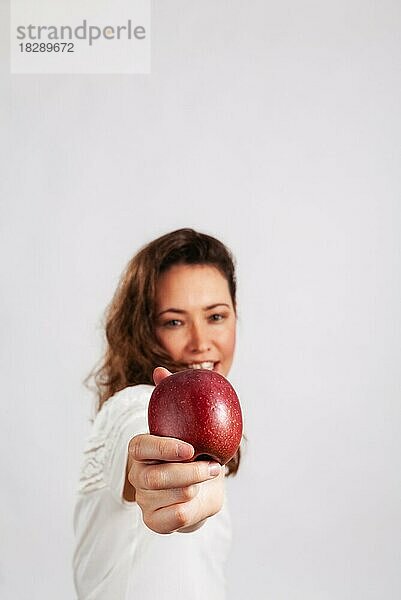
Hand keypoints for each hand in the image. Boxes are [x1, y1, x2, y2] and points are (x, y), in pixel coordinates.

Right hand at [123, 367, 224, 533]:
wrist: (200, 487)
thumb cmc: (193, 451)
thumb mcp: (186, 424)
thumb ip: (171, 397)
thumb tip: (160, 370)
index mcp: (140, 449)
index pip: (141, 446)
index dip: (164, 448)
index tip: (190, 448)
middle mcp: (137, 474)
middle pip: (156, 476)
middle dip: (189, 472)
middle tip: (214, 466)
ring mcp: (144, 499)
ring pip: (170, 497)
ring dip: (197, 487)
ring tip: (210, 476)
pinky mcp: (154, 521)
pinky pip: (175, 519)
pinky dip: (194, 509)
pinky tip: (200, 498)